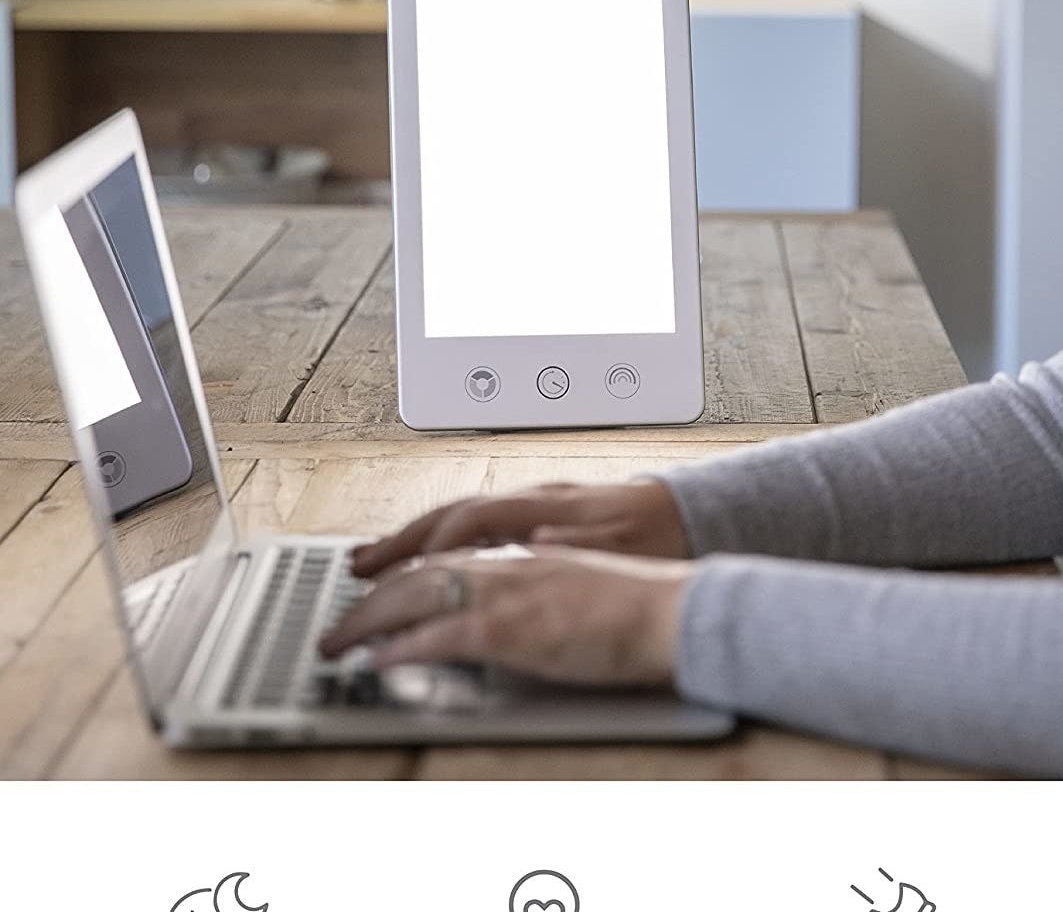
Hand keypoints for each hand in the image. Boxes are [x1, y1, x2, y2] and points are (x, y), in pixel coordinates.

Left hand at [319, 547, 691, 685]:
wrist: (673, 610)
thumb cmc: (644, 606)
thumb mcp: (585, 585)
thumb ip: (546, 588)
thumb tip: (521, 605)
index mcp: (530, 550)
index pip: (454, 550)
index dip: (409, 563)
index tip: (379, 577)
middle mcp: (511, 561)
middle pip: (424, 567)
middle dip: (374, 591)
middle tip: (340, 616)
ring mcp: (507, 591)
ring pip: (417, 594)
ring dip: (369, 618)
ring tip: (338, 642)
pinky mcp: (509, 627)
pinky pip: (437, 634)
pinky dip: (401, 646)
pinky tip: (377, 661)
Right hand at [350, 480, 687, 577]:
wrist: (697, 517)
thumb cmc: (662, 536)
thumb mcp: (621, 548)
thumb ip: (572, 545)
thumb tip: (535, 540)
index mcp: (549, 503)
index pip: (470, 518)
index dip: (425, 545)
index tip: (388, 572)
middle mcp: (536, 497)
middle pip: (453, 512)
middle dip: (401, 539)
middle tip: (357, 567)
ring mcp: (538, 503)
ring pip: (463, 516)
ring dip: (416, 537)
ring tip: (375, 560)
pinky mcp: (547, 515)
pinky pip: (482, 523)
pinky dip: (447, 538)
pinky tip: (432, 555)